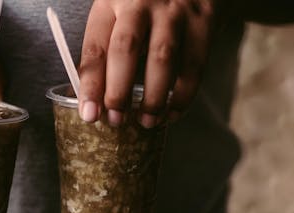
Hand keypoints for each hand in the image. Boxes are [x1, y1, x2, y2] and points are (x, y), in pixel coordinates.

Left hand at [79, 0, 216, 127]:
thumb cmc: (146, 3)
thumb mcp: (117, 14)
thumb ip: (105, 50)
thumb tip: (93, 102)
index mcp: (110, 2)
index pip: (95, 48)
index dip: (91, 85)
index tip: (90, 114)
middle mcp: (139, 3)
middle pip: (125, 50)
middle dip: (119, 92)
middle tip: (117, 120)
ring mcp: (173, 10)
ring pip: (162, 58)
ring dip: (153, 97)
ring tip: (146, 121)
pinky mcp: (203, 19)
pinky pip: (194, 63)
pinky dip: (183, 94)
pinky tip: (172, 111)